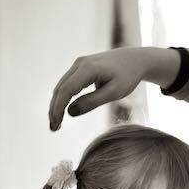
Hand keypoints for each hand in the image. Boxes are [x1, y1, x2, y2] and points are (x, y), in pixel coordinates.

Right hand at [49, 47, 180, 130]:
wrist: (136, 59)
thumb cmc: (128, 76)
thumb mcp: (114, 92)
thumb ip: (93, 102)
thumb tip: (70, 112)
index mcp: (88, 68)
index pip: (66, 90)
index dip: (58, 108)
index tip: (56, 124)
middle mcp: (79, 63)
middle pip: (60, 89)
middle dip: (54, 109)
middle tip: (53, 128)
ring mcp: (78, 64)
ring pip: (62, 86)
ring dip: (57, 104)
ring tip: (56, 123)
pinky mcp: (81, 67)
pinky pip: (68, 83)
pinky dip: (63, 97)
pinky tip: (63, 110)